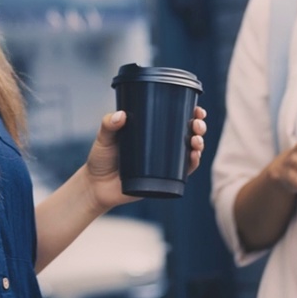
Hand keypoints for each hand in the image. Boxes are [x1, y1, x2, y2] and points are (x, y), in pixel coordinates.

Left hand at [83, 106, 208, 212]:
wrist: (96, 187)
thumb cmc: (100, 159)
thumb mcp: (104, 138)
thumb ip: (108, 125)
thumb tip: (121, 115)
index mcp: (151, 131)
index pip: (176, 118)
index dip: (191, 113)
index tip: (197, 110)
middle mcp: (161, 146)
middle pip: (188, 133)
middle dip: (199, 127)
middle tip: (197, 124)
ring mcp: (163, 163)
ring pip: (190, 151)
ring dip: (199, 144)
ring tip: (196, 140)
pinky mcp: (163, 180)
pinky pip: (183, 172)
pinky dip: (192, 164)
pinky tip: (194, 157)